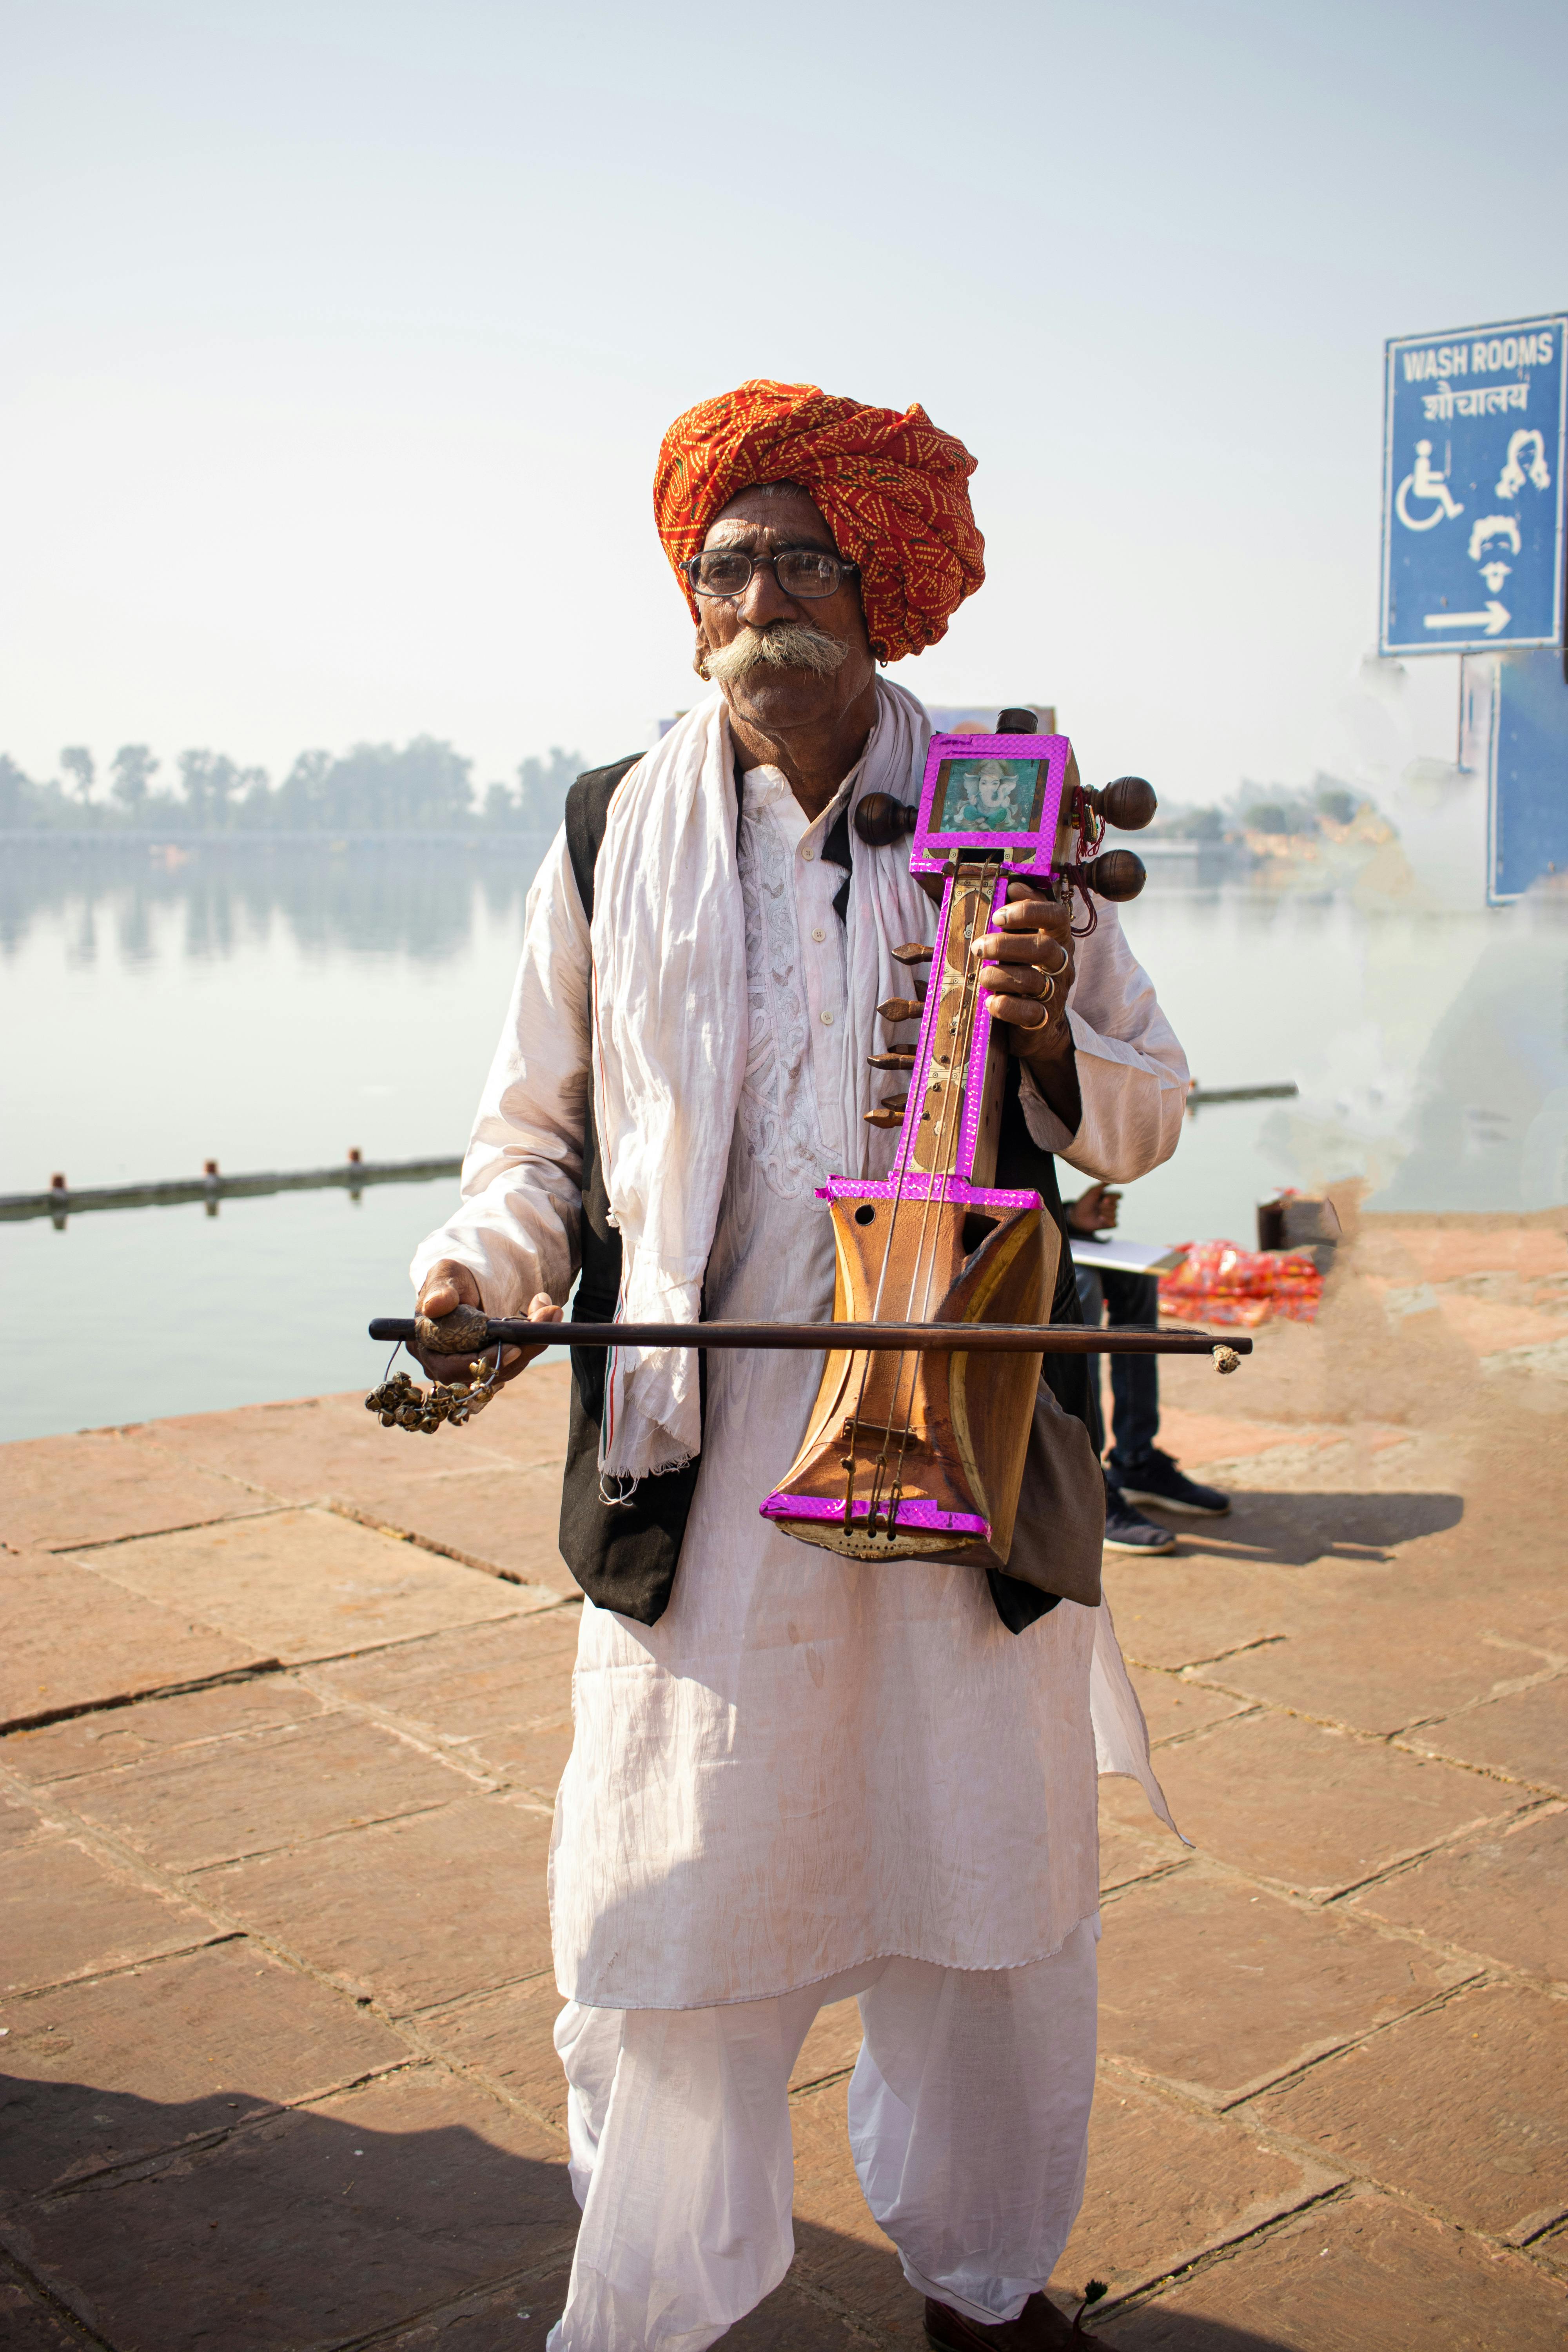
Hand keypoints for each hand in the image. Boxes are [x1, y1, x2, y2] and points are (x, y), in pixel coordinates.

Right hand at [412, 1260, 561, 1386]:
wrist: (464, 1285)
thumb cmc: (449, 1280)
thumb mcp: (443, 1276)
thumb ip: (439, 1290)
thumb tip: (434, 1306)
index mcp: (426, 1347)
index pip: (452, 1369)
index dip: (483, 1362)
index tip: (514, 1348)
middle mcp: (446, 1365)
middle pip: (485, 1372)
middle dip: (520, 1349)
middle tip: (546, 1320)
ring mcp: (470, 1367)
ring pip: (505, 1367)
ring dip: (532, 1343)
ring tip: (551, 1311)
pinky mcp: (490, 1363)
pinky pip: (514, 1359)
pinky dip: (532, 1340)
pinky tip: (547, 1315)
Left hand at [976, 881, 1074, 1062]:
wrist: (1033, 1027)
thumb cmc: (1020, 972)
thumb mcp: (1019, 941)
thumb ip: (1017, 917)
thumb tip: (1014, 885)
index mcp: (1056, 939)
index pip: (1056, 916)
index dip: (1030, 911)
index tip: (998, 915)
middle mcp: (1060, 965)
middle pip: (1044, 948)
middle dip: (1007, 945)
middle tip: (978, 947)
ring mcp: (1054, 993)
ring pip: (1034, 981)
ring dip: (1001, 976)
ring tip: (981, 976)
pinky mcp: (1043, 1021)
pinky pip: (1030, 1014)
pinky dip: (1007, 1007)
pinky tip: (990, 1003)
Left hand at [1068, 1182, 1120, 1235]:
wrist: (1077, 1215)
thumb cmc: (1085, 1202)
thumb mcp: (1092, 1192)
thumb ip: (1102, 1185)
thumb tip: (1111, 1179)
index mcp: (1110, 1197)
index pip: (1119, 1196)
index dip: (1112, 1197)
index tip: (1103, 1198)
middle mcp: (1112, 1206)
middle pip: (1116, 1205)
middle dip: (1104, 1206)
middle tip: (1096, 1206)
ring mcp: (1112, 1215)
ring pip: (1114, 1214)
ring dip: (1103, 1212)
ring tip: (1096, 1212)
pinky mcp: (1110, 1224)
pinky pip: (1114, 1223)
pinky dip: (1107, 1220)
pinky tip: (1099, 1218)